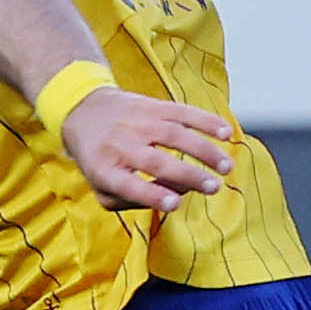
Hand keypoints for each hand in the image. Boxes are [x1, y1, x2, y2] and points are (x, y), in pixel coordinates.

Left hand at [61, 88, 237, 215]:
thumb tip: (172, 198)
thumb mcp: (101, 188)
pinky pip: (183, 112)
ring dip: (205, 151)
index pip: (129, 185)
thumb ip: (131, 200)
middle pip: (157, 161)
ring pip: (175, 135)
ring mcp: (138, 122)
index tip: (175, 204)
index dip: (152, 195)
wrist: (83, 110)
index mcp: (105, 170)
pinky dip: (206, 121)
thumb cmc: (99, 159)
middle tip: (213, 188)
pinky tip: (226, 133)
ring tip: (226, 167)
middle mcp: (121, 145)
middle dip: (188, 175)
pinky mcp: (153, 106)